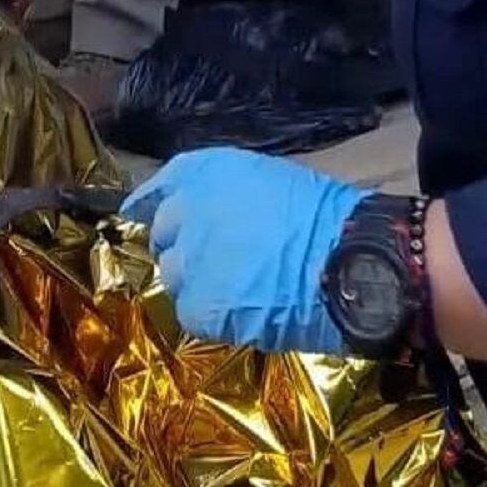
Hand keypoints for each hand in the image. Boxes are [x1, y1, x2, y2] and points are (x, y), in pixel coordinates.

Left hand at [122, 147, 365, 353]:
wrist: (347, 258)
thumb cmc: (321, 216)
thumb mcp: (267, 181)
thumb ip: (226, 195)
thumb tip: (208, 214)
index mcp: (207, 171)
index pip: (163, 186)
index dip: (152, 202)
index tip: (139, 213)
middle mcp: (189, 210)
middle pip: (163, 233)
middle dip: (177, 246)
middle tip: (205, 261)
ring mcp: (191, 259)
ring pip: (172, 275)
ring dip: (192, 281)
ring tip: (230, 288)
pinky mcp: (200, 304)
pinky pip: (189, 311)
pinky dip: (207, 314)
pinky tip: (237, 312)